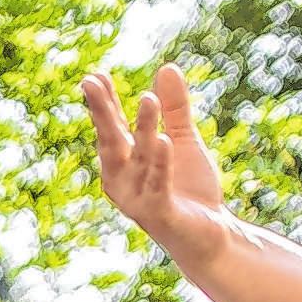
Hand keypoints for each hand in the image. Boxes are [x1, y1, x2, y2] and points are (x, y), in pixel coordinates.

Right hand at [81, 62, 230, 259]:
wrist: (211, 234)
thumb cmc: (190, 190)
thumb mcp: (182, 140)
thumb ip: (174, 108)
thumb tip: (167, 67)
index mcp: (125, 163)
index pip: (112, 127)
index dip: (104, 103)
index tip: (96, 76)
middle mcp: (122, 181)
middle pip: (111, 141)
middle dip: (103, 113)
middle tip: (91, 82)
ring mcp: (137, 199)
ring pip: (140, 159)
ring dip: (144, 130)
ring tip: (149, 99)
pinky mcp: (159, 215)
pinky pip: (158, 186)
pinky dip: (161, 164)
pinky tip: (164, 141)